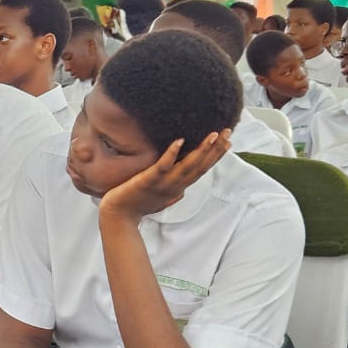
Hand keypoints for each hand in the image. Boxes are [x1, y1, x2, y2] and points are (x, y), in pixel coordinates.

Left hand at [99, 130, 230, 223]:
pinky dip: (172, 154)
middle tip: (228, 131)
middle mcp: (174, 186)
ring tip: (212, 135)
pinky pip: (162, 166)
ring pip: (187, 166)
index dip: (215, 157)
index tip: (227, 142)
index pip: (201, 170)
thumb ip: (173, 193)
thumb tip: (182, 191)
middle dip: (215, 150)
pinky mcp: (148, 181)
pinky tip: (179, 141)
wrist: (118, 216)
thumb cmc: (138, 206)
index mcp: (178, 188)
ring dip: (201, 150)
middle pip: (200, 166)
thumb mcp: (161, 199)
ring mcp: (162, 184)